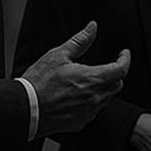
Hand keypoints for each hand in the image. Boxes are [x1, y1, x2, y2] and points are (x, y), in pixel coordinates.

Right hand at [22, 21, 130, 136]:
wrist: (25, 109)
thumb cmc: (39, 82)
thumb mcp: (58, 55)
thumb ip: (80, 40)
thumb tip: (92, 28)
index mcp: (92, 79)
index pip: (121, 70)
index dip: (125, 59)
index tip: (123, 54)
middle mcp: (94, 97)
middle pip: (117, 84)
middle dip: (115, 74)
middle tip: (106, 67)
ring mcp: (88, 112)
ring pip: (107, 98)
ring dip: (104, 88)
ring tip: (88, 81)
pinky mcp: (80, 122)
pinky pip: (94, 111)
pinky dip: (92, 101)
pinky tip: (79, 96)